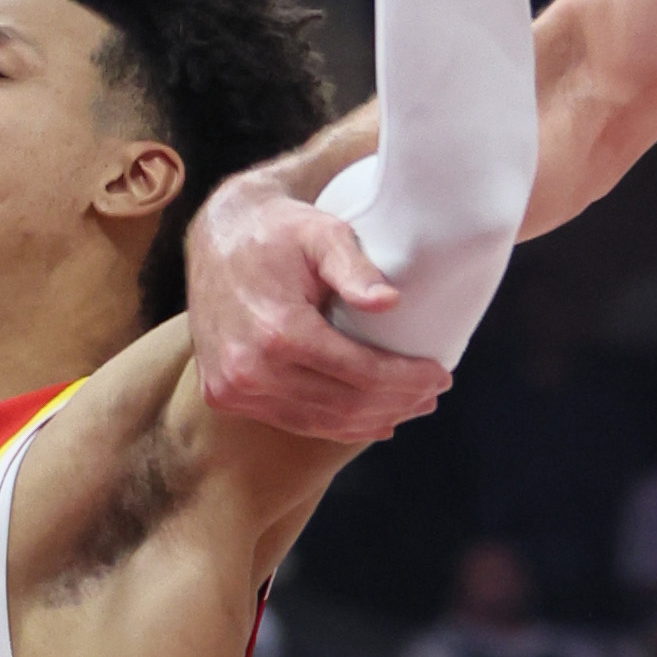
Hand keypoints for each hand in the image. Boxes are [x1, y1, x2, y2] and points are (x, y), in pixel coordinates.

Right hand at [186, 165, 449, 444]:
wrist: (215, 234)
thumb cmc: (278, 231)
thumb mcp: (321, 233)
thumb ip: (355, 268)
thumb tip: (391, 302)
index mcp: (278, 330)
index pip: (361, 373)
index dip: (407, 379)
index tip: (441, 374)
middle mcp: (250, 369)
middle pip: (345, 405)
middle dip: (398, 403)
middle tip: (433, 393)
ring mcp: (232, 388)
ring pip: (320, 423)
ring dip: (372, 420)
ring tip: (409, 407)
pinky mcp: (223, 394)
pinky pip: (291, 421)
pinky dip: (335, 425)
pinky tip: (368, 420)